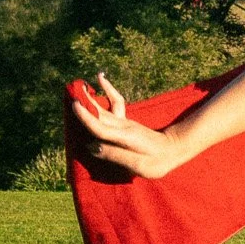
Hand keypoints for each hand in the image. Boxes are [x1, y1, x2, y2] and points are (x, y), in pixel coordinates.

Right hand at [71, 73, 187, 179]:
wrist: (175, 149)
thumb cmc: (158, 161)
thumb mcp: (138, 164)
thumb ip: (115, 154)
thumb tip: (91, 147)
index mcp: (125, 137)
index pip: (101, 128)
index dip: (87, 118)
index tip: (75, 106)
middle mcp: (123, 127)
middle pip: (99, 115)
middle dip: (84, 105)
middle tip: (69, 93)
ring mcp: (125, 123)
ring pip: (104, 107)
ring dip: (91, 97)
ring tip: (80, 85)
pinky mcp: (127, 122)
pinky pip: (116, 102)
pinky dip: (107, 90)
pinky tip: (101, 79)